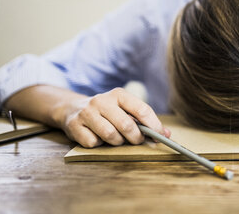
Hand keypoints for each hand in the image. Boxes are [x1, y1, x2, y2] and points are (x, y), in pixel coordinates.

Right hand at [56, 87, 170, 147]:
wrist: (72, 109)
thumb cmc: (107, 112)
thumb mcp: (124, 109)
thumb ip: (144, 120)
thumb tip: (166, 134)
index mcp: (119, 94)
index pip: (141, 109)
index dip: (154, 125)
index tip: (161, 136)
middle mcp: (102, 100)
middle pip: (126, 125)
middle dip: (136, 137)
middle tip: (138, 141)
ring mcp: (87, 112)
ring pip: (110, 135)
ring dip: (117, 142)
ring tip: (116, 138)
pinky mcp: (75, 125)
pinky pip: (94, 143)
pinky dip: (99, 144)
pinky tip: (97, 137)